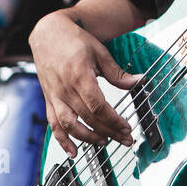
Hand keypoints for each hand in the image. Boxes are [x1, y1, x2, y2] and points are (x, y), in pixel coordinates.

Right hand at [29, 10, 140, 156]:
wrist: (48, 33)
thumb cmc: (73, 40)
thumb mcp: (100, 52)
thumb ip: (117, 73)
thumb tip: (138, 82)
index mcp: (79, 76)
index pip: (98, 106)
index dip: (113, 120)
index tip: (126, 127)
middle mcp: (65, 89)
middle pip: (88, 118)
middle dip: (108, 132)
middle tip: (124, 139)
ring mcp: (55, 96)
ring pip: (69, 125)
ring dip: (87, 138)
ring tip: (104, 142)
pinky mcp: (49, 100)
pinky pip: (53, 124)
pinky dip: (62, 140)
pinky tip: (73, 152)